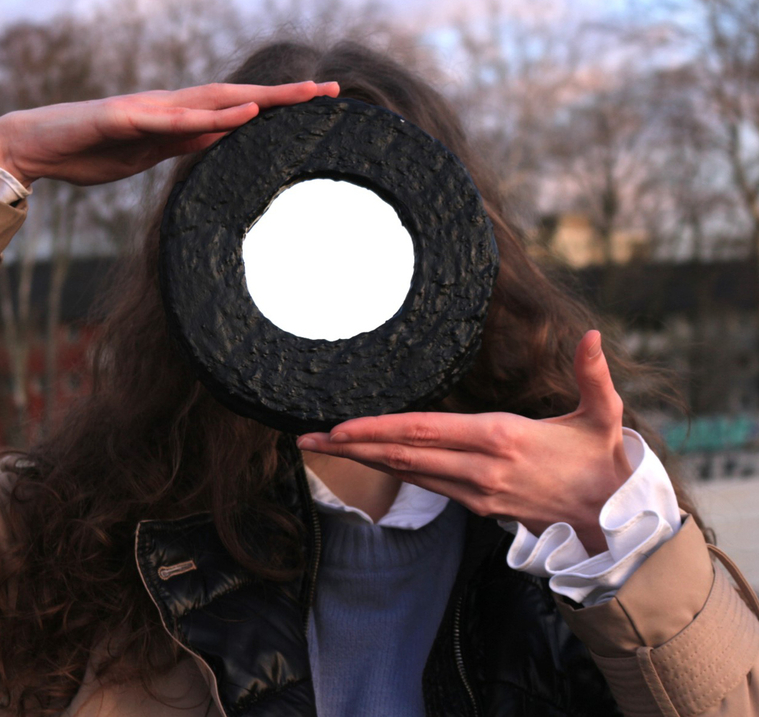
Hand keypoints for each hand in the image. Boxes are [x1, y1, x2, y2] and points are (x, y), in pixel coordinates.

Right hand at [0, 81, 339, 186]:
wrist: (35, 146)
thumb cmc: (89, 151)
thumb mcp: (149, 155)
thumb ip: (185, 145)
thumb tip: (223, 141)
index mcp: (177, 118)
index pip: (236, 110)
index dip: (277, 107)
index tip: (317, 108)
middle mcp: (169, 106)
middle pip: (236, 97)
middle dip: (284, 95)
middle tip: (329, 91)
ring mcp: (148, 110)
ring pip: (213, 100)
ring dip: (259, 97)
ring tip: (301, 95)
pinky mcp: (125, 119)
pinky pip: (175, 120)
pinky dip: (211, 116)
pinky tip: (242, 113)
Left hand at [296, 330, 632, 554]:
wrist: (612, 523)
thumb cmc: (602, 461)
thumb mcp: (602, 414)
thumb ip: (592, 373)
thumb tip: (591, 333)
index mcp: (501, 438)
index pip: (425, 431)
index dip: (378, 428)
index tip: (340, 425)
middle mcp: (480, 468)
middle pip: (403, 455)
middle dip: (352, 446)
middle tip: (307, 437)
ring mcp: (475, 492)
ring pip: (407, 473)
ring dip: (363, 459)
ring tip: (323, 446)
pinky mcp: (476, 506)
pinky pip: (424, 484)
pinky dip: (391, 471)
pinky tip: (369, 459)